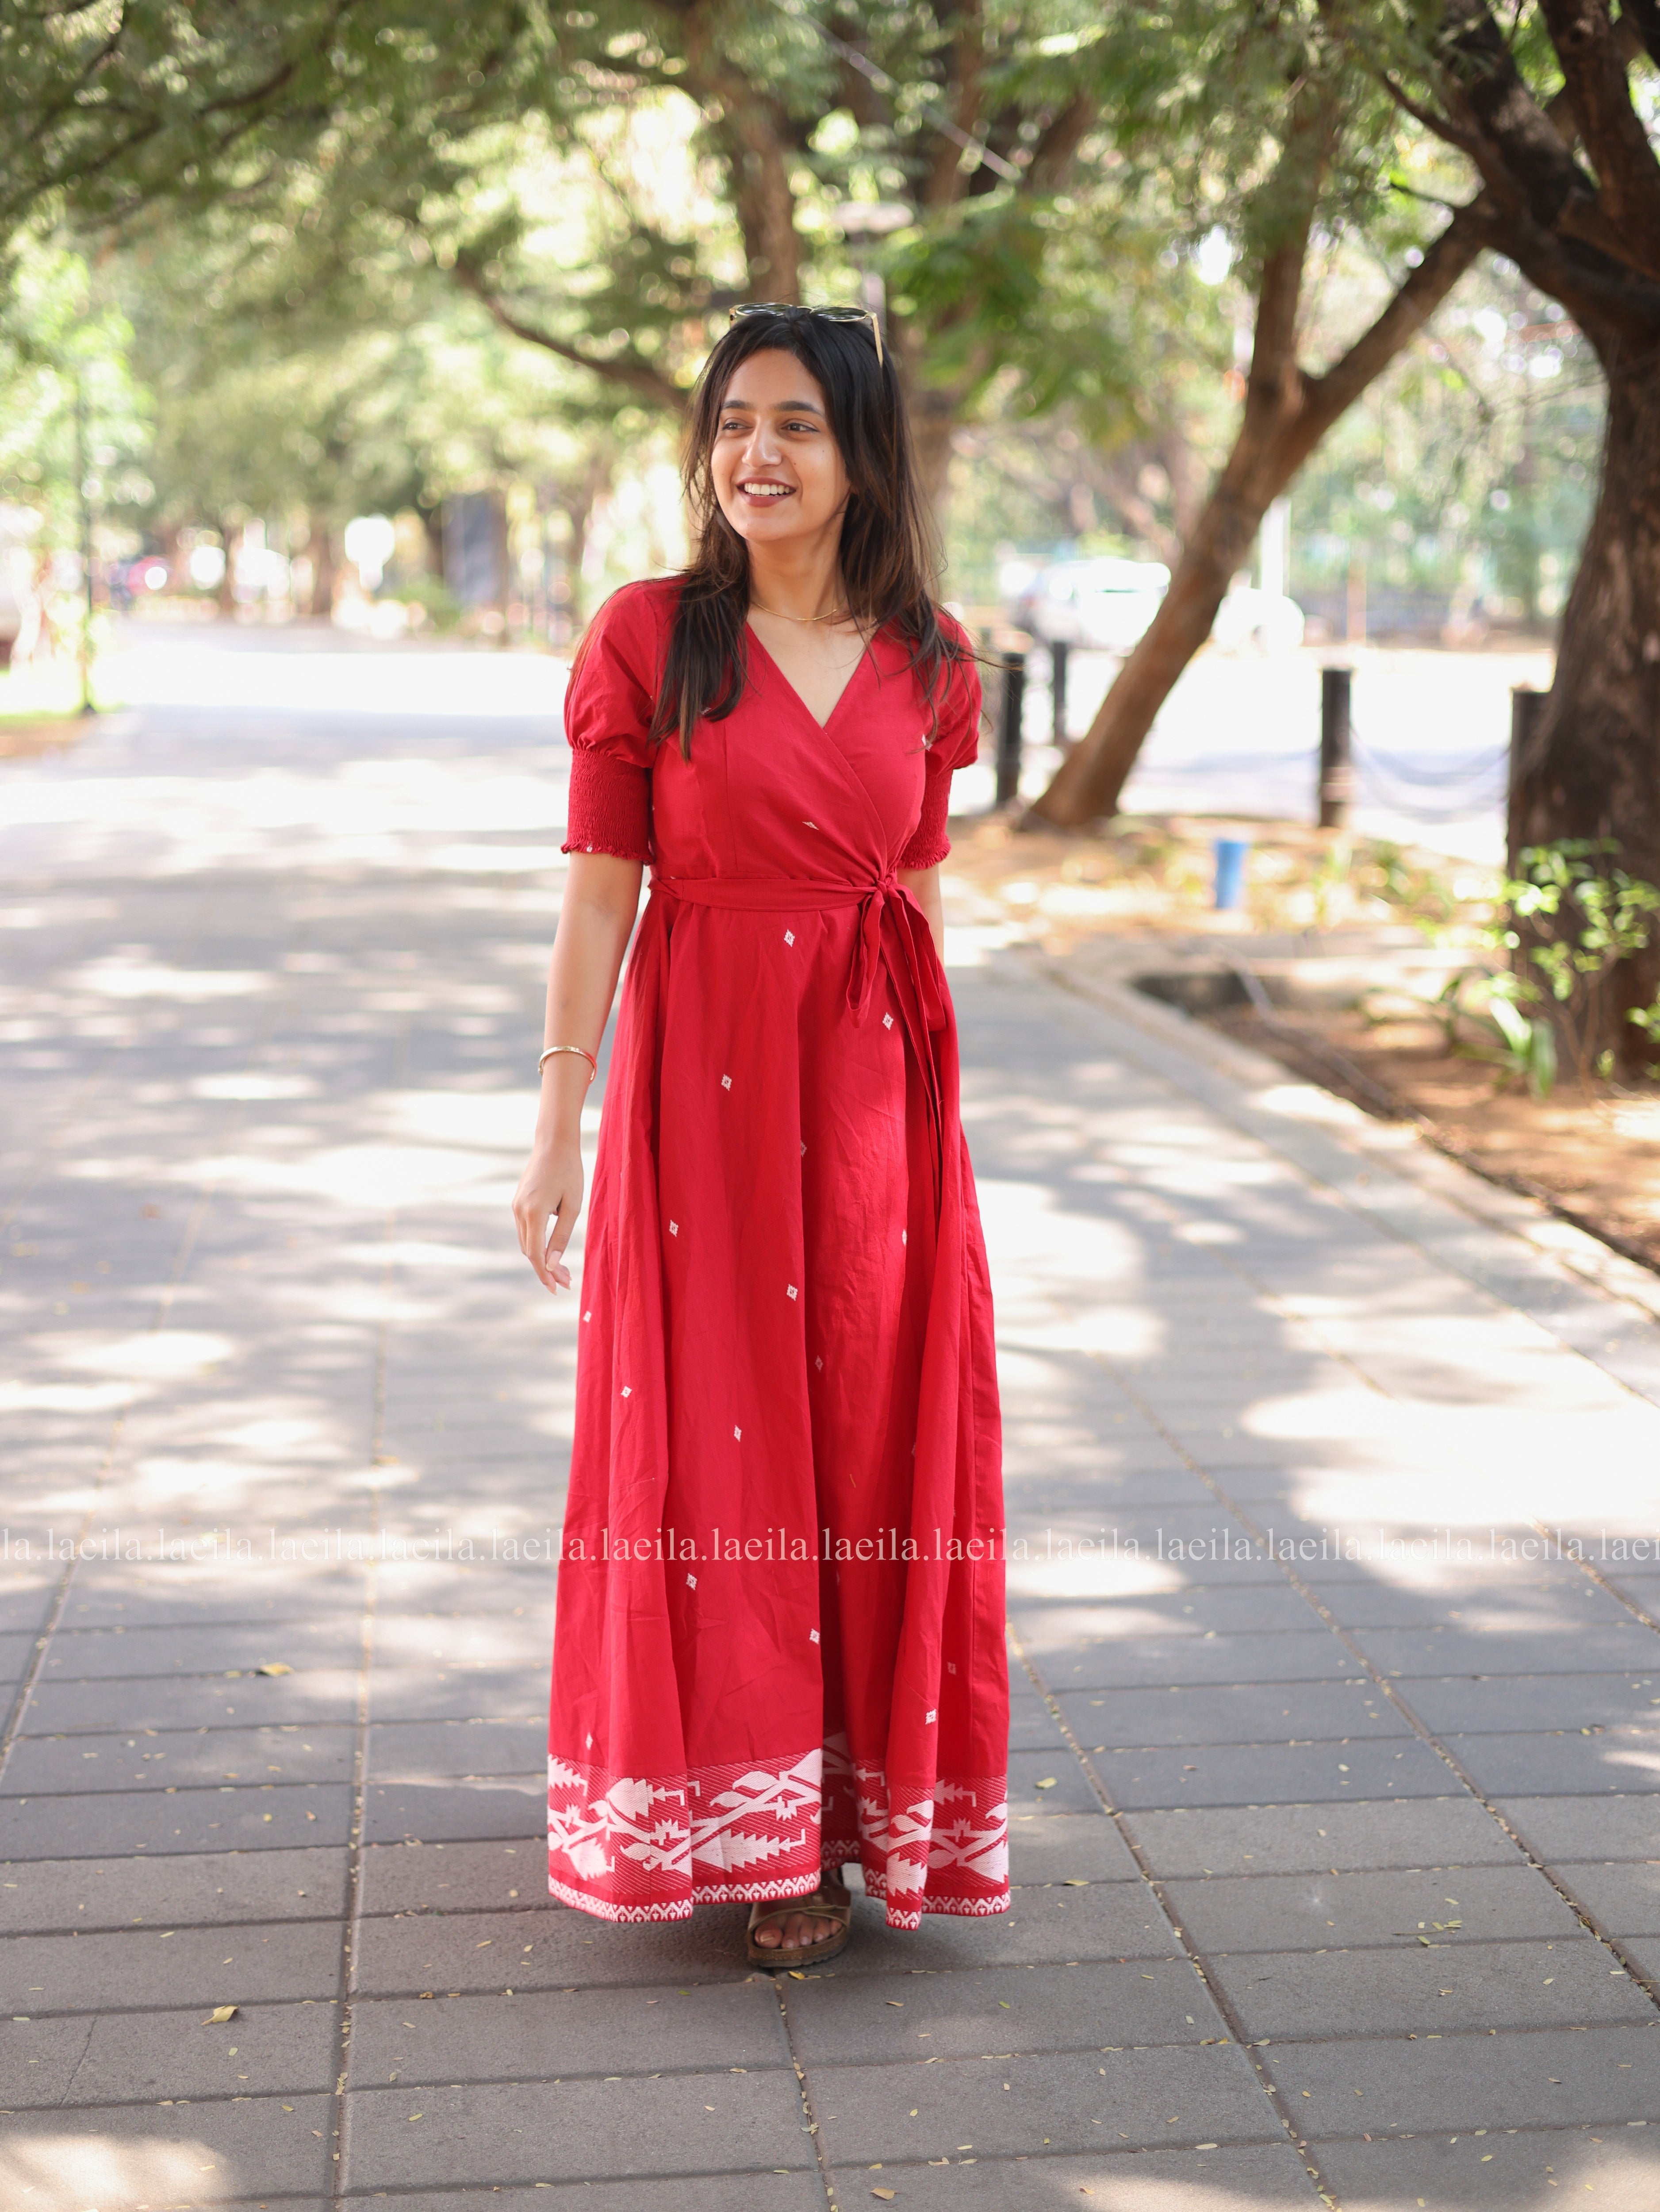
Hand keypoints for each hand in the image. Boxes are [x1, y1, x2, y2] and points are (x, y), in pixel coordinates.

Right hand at [513, 1140, 583, 1294]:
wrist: (554, 1143)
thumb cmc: (569, 1172)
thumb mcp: (573, 1206)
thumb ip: (561, 1236)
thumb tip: (551, 1265)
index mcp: (533, 1213)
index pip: (536, 1255)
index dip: (546, 1275)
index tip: (556, 1290)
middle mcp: (519, 1211)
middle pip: (530, 1251)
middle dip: (547, 1269)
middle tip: (567, 1282)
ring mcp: (516, 1206)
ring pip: (527, 1242)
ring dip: (542, 1257)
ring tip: (564, 1270)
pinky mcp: (518, 1202)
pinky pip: (526, 1230)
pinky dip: (538, 1243)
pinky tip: (552, 1248)